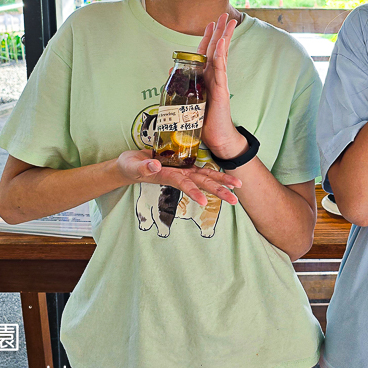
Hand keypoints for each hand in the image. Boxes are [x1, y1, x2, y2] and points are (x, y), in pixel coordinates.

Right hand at [114, 149, 240, 206]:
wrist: (130, 165)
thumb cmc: (130, 166)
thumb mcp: (133, 166)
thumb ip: (143, 167)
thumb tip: (155, 166)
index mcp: (167, 176)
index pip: (183, 183)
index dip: (193, 191)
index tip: (203, 201)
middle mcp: (178, 175)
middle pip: (201, 183)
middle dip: (218, 190)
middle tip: (235, 199)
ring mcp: (182, 171)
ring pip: (205, 177)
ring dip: (222, 182)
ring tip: (238, 187)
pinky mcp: (182, 166)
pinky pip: (200, 170)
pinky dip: (213, 173)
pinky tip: (227, 178)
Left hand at [196, 14, 245, 158]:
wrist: (217, 138)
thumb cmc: (204, 121)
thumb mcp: (190, 100)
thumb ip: (183, 85)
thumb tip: (171, 71)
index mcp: (207, 77)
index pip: (208, 53)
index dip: (209, 37)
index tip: (211, 23)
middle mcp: (214, 77)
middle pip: (218, 49)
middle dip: (221, 31)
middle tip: (225, 15)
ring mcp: (219, 82)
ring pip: (222, 55)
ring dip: (224, 38)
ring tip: (229, 23)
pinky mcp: (221, 90)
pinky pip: (221, 70)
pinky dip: (220, 57)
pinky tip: (222, 45)